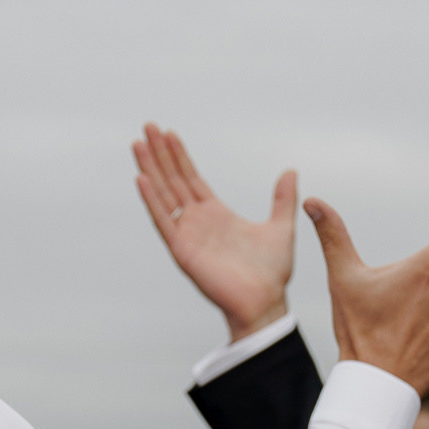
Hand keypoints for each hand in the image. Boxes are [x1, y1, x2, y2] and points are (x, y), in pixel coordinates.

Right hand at [134, 124, 294, 341]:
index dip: (180, 156)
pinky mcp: (183, 250)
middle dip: (160, 154)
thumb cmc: (271, 273)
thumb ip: (282, 199)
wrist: (265, 302)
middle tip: (147, 127)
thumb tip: (291, 171)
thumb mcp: (281, 227)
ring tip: (138, 144)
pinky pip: (164, 221)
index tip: (168, 134)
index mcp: (216, 215)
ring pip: (163, 195)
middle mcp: (197, 222)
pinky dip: (152, 200)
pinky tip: (141, 178)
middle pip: (173, 180)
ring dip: (150, 169)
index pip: (191, 179)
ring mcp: (188, 235)